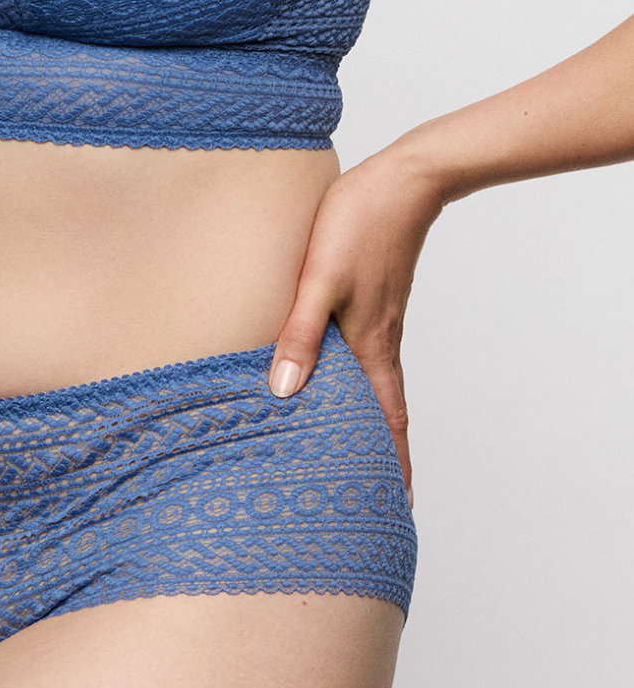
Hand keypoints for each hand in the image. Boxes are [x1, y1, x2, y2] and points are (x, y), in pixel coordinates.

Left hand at [265, 143, 447, 505]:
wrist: (404, 178)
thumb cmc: (359, 223)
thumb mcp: (320, 279)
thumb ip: (300, 333)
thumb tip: (283, 391)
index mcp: (372, 345)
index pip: (386, 423)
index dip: (391, 466)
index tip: (396, 508)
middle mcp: (381, 340)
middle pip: (384, 413)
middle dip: (381, 457)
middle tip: (375, 498)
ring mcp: (380, 318)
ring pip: (375, 384)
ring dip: (369, 420)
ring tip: (356, 450)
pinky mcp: (374, 296)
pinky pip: (368, 353)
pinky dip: (360, 380)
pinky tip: (340, 375)